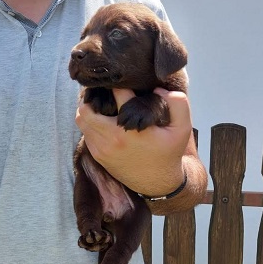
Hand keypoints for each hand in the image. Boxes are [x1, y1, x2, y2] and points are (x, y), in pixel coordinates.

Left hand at [76, 87, 191, 196]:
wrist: (158, 183)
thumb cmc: (169, 153)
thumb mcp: (182, 129)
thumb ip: (178, 104)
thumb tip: (157, 89)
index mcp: (129, 129)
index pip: (116, 95)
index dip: (118, 84)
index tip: (123, 80)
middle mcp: (111, 138)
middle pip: (86, 108)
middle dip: (93, 96)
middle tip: (103, 90)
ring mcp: (101, 148)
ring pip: (81, 119)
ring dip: (88, 108)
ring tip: (101, 102)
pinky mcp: (98, 155)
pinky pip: (85, 132)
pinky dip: (89, 122)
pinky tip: (101, 118)